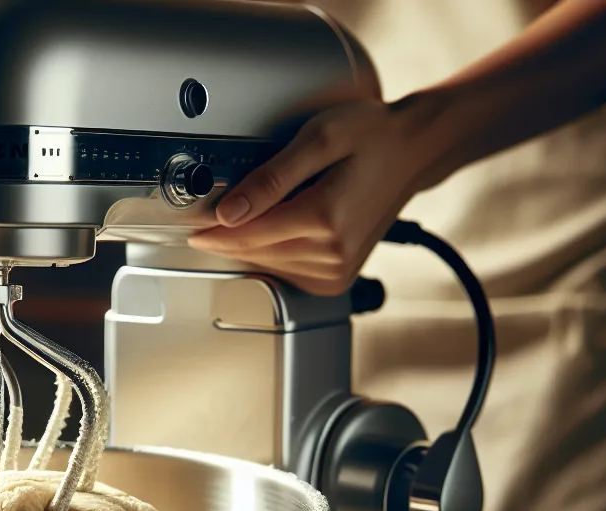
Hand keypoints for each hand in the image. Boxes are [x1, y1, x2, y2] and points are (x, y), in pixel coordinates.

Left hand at [188, 96, 445, 294]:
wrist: (412, 151)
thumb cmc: (371, 136)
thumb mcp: (318, 138)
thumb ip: (270, 178)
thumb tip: (228, 212)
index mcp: (323, 219)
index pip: (244, 237)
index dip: (211, 230)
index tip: (193, 223)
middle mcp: (331, 253)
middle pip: (252, 252)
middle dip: (235, 231)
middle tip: (236, 200)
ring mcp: (336, 271)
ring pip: (266, 265)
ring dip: (256, 241)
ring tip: (277, 205)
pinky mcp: (336, 279)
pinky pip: (285, 272)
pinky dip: (275, 251)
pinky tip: (289, 224)